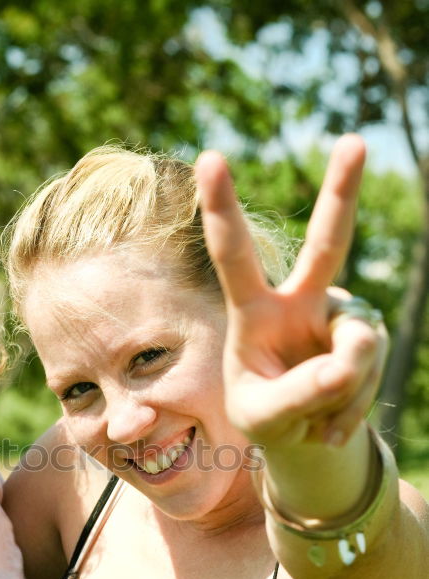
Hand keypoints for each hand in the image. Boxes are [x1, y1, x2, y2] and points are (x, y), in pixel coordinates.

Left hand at [196, 135, 388, 447]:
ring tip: (311, 424)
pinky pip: (370, 368)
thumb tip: (346, 364)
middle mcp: (300, 302)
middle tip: (353, 141)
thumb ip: (299, 394)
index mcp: (252, 312)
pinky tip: (327, 430)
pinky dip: (350, 408)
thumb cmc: (264, 416)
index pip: (234, 257)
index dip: (222, 209)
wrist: (300, 437)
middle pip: (327, 244)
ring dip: (340, 391)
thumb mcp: (265, 418)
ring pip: (358, 342)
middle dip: (341, 193)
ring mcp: (339, 317)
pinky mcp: (366, 337)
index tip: (209, 157)